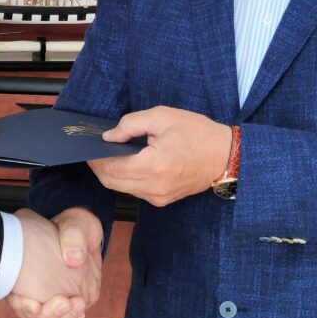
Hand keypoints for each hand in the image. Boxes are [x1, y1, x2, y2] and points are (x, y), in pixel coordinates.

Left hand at [8, 208, 103, 317]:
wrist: (64, 226)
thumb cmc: (74, 225)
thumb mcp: (78, 223)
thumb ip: (75, 237)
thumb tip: (74, 259)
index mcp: (87, 287)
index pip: (70, 314)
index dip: (50, 314)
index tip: (34, 304)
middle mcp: (76, 300)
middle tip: (28, 304)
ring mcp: (60, 302)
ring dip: (30, 317)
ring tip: (21, 302)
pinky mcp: (45, 298)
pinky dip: (26, 313)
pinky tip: (18, 300)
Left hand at [88, 106, 230, 207]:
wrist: (226, 156)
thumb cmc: (198, 133)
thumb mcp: (163, 117)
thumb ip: (131, 124)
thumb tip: (109, 137)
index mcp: (153, 165)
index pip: (110, 167)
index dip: (95, 158)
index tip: (89, 146)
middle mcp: (154, 187)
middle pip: (111, 182)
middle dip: (99, 167)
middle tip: (96, 151)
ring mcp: (158, 197)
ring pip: (121, 188)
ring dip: (112, 173)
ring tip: (112, 154)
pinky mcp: (163, 200)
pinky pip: (135, 191)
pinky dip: (126, 179)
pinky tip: (129, 163)